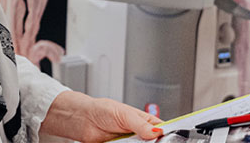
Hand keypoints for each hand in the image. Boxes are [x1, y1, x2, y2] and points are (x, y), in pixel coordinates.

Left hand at [41, 90, 163, 142]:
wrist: (83, 121)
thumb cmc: (103, 110)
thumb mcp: (124, 114)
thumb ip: (141, 124)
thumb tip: (157, 131)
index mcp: (145, 121)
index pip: (162, 129)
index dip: (166, 135)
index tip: (166, 138)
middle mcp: (140, 134)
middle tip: (142, 141)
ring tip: (130, 141)